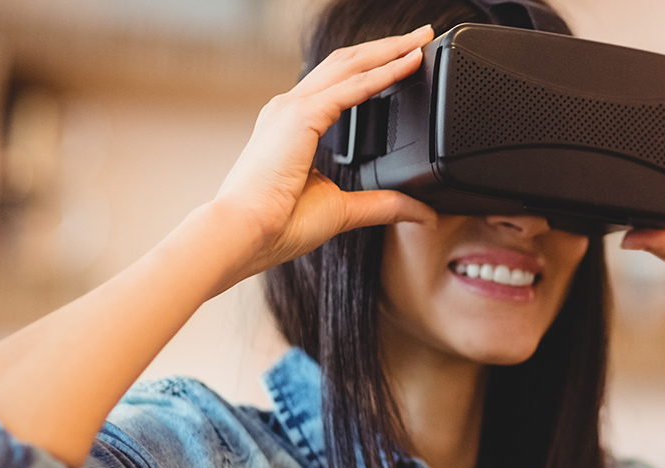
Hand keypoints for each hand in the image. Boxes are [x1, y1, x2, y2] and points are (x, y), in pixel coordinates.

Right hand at [206, 25, 438, 293]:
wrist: (243, 234)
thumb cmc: (277, 226)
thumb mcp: (344, 210)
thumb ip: (384, 205)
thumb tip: (422, 213)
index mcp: (293, 126)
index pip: (339, 83)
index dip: (373, 68)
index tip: (405, 61)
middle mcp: (289, 109)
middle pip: (346, 63)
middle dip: (386, 47)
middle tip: (421, 35)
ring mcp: (291, 108)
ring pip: (350, 64)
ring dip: (388, 49)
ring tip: (420, 39)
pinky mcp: (299, 116)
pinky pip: (351, 87)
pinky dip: (383, 72)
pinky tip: (408, 63)